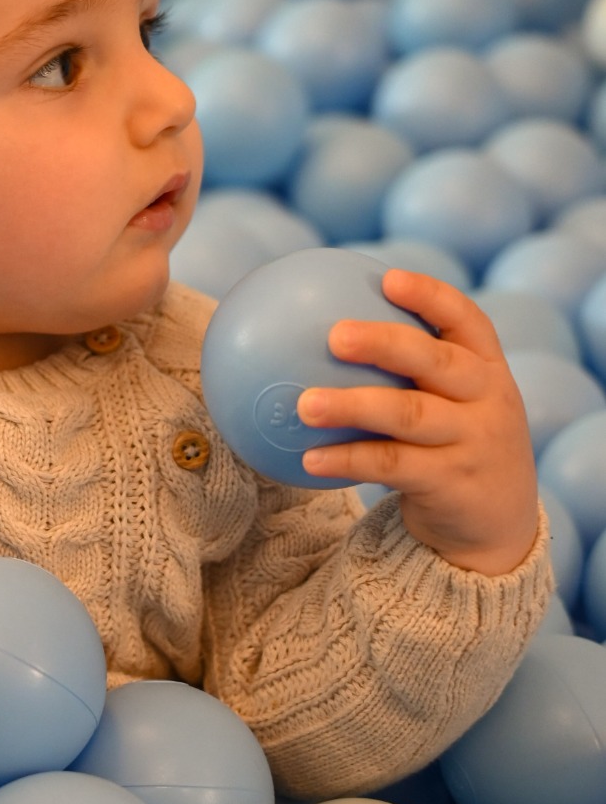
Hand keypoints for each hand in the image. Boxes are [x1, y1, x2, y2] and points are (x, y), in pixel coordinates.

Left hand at [295, 268, 539, 576]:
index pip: (467, 321)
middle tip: (334, 334)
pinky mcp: (451, 484)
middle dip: (386, 343)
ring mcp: (473, 443)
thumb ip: (413, 374)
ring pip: (409, 416)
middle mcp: (487, 401)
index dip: (431, 296)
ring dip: (353, 406)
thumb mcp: (456, 405)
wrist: (500, 524)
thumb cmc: (457, 447)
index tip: (388, 278)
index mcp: (489, 371)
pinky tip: (308, 457)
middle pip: (437, 362)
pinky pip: (390, 467)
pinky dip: (347, 460)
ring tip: (303, 404)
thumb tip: (321, 336)